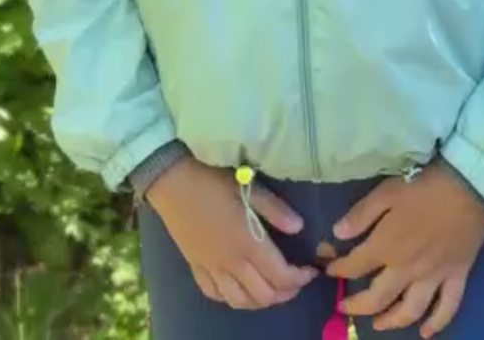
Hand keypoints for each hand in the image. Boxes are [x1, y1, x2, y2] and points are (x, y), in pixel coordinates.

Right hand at [146, 157, 317, 308]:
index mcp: (247, 243)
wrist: (172, 183)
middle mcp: (231, 263)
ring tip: (272, 287)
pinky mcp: (196, 267)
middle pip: (264, 295)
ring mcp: (211, 268)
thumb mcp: (248, 187)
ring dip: (261, 300)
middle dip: (286, 293)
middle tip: (296, 279)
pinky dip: (232, 298)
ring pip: (240, 301)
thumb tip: (299, 227)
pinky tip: (239, 288)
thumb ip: (275, 209)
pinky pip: (215, 295)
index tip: (311, 269)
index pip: (281, 276)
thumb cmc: (213, 181)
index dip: (300, 278)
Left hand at [326, 161, 483, 336]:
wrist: (468, 187)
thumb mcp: (386, 192)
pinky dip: (436, 324)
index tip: (329, 269)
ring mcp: (433, 277)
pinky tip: (425, 332)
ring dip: (391, 322)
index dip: (338, 269)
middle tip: (343, 307)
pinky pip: (447, 308)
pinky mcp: (456, 277)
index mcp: (387, 246)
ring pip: (409, 311)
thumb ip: (361, 215)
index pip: (355, 266)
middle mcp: (407, 269)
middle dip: (356, 306)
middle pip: (377, 298)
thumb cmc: (424, 185)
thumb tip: (337, 233)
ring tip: (377, 324)